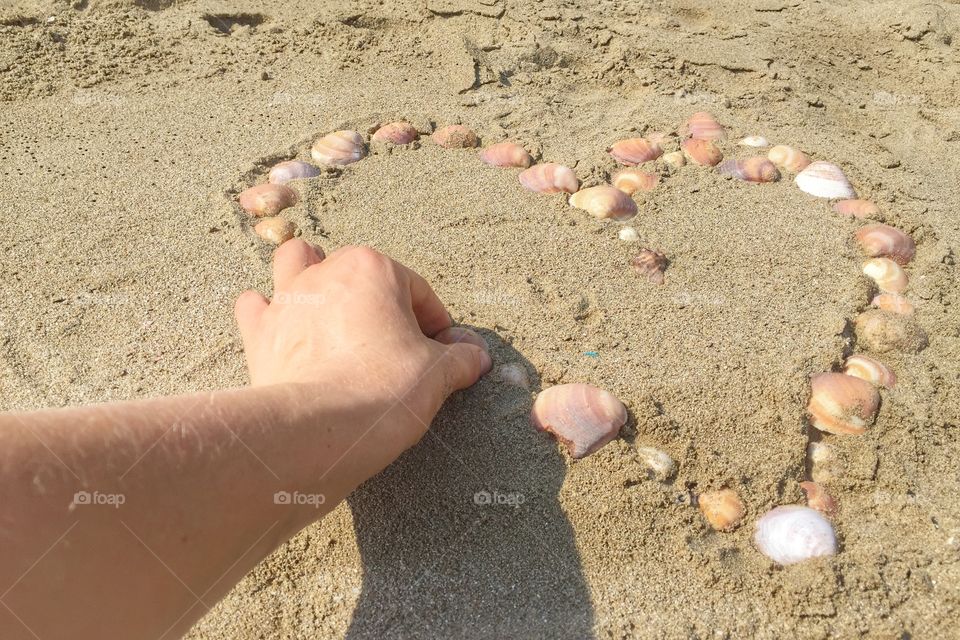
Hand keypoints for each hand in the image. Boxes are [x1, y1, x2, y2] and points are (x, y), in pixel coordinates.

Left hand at [234, 241, 491, 452]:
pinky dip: (267, 313)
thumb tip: (476, 356)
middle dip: (378, 300)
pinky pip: (256, 306)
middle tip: (395, 344)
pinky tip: (281, 329)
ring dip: (311, 275)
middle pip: (361, 275)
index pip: (417, 290)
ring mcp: (288, 299)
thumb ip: (461, 358)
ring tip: (329, 306)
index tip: (440, 354)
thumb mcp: (438, 374)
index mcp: (374, 269)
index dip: (434, 324)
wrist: (319, 429)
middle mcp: (327, 272)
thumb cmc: (384, 390)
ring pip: (296, 263)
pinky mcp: (260, 332)